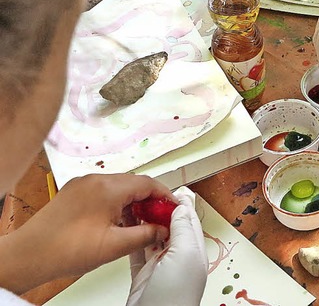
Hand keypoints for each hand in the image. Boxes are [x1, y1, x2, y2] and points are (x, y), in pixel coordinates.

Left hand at [0, 174, 173, 293]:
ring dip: (132, 203)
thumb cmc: (65, 249)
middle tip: (159, 220)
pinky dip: (116, 203)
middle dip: (150, 200)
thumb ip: (144, 235)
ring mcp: (83, 184)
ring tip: (138, 225)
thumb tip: (161, 230)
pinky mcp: (74, 192)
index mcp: (108, 187)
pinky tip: (117, 222)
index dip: (165, 195)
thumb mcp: (113, 246)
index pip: (148, 183)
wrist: (29, 255)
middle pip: (134, 183)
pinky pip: (104, 191)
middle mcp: (96, 179)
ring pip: (119, 187)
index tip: (173, 208)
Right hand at [126, 192, 207, 305]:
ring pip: (152, 237)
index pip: (188, 219)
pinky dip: (133, 239)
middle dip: (160, 210)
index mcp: (193, 250)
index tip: (167, 191)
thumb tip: (182, 206)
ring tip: (136, 206)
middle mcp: (178, 258)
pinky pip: (137, 253)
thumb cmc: (173, 297)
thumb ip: (183, 228)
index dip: (178, 203)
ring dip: (146, 222)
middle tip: (147, 196)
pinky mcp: (143, 277)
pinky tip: (128, 229)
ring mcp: (160, 267)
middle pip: (170, 226)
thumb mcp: (184, 254)